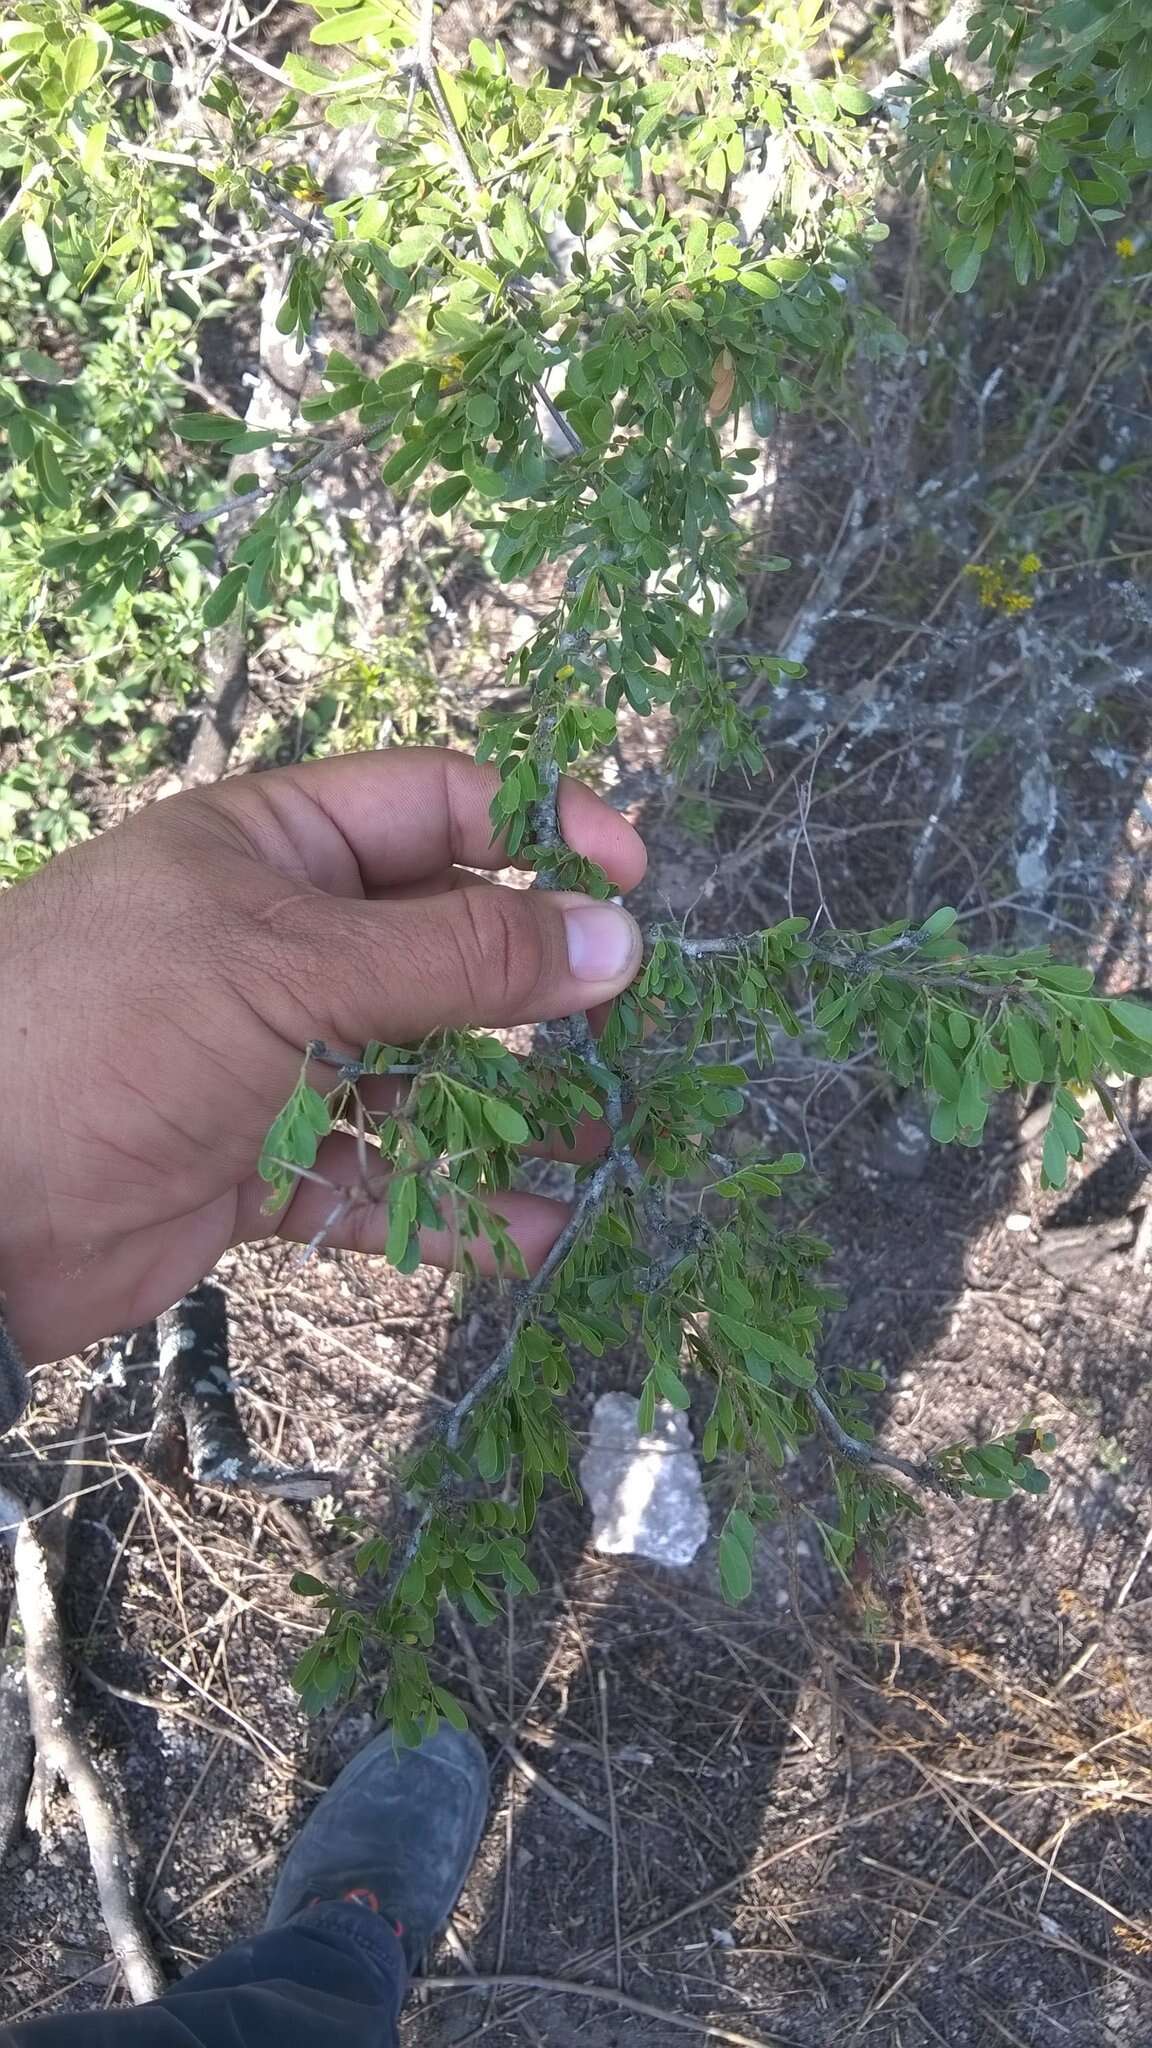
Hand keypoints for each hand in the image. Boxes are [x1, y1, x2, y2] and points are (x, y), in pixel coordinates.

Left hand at [0, 749, 645, 1362]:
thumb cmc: (109, 1032)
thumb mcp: (289, 966)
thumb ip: (456, 958)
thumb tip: (614, 939)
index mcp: (275, 849)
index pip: (437, 805)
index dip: (541, 826)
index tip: (634, 880)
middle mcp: (282, 942)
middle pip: (444, 946)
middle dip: (535, 989)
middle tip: (623, 1030)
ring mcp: (274, 1057)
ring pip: (423, 1073)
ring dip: (508, 1110)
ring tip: (598, 1142)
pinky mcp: (262, 1166)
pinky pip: (380, 1176)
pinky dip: (450, 1206)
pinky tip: (527, 1234)